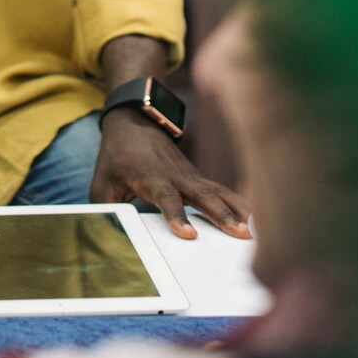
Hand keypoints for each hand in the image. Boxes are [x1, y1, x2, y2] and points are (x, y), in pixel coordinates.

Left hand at [91, 115, 250, 239]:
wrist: (134, 122)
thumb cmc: (117, 157)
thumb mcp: (101, 183)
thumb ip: (106, 209)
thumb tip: (109, 235)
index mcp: (151, 177)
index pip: (166, 198)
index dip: (177, 216)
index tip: (189, 235)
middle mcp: (175, 176)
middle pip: (202, 196)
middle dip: (222, 216)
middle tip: (241, 234)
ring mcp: (190, 176)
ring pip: (218, 192)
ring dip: (237, 210)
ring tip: (254, 231)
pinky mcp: (198, 178)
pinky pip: (221, 191)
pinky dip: (238, 203)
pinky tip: (255, 219)